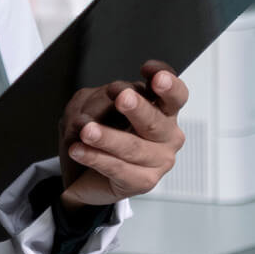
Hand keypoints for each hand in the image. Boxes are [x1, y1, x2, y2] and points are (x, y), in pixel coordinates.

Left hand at [57, 61, 187, 207]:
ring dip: (107, 136)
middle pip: (155, 119)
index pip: (175, 94)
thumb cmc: (99, 134)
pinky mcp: (142, 182)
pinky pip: (118, 168)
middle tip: (123, 98)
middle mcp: (166, 134)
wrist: (83, 175)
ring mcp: (158, 160)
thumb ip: (101, 100)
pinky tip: (79, 150)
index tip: (150, 71)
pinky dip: (96, 157)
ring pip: (132, 146)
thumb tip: (102, 103)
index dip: (167, 82)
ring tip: (86, 130)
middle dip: (138, 108)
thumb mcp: (92, 106)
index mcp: (162, 109)